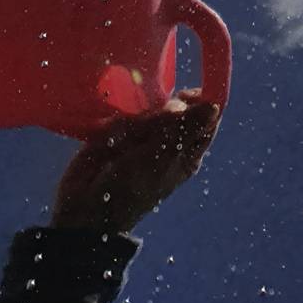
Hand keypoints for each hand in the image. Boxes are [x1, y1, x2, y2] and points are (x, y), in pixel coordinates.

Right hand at [51, 92, 220, 233]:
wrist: (87, 205)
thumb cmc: (132, 187)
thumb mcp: (162, 159)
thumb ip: (185, 129)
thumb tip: (215, 105)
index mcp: (188, 151)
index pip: (207, 117)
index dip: (200, 101)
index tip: (184, 97)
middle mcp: (170, 139)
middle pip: (177, 107)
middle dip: (162, 114)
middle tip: (149, 130)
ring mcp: (145, 133)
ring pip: (151, 108)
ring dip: (138, 122)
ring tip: (125, 144)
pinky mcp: (121, 128)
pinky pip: (126, 112)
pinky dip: (119, 124)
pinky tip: (111, 142)